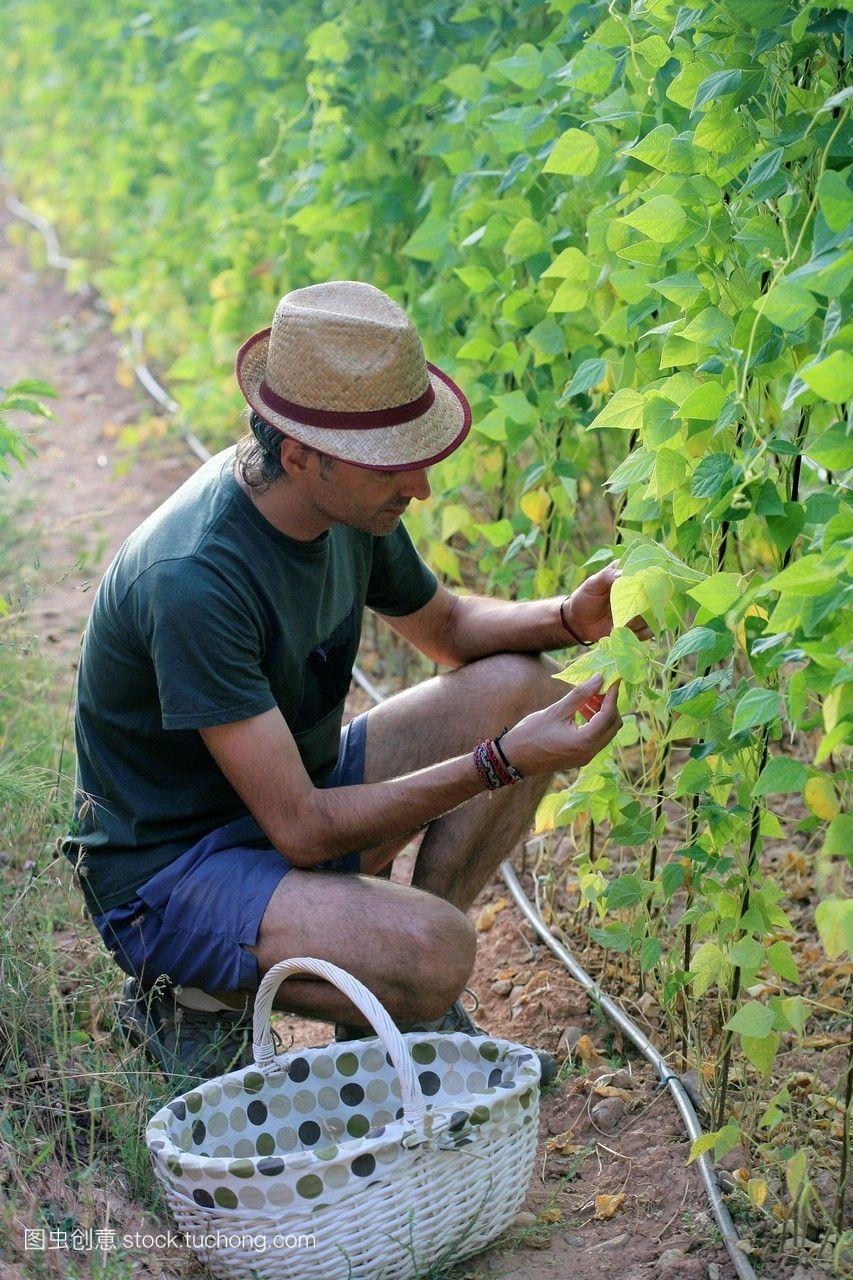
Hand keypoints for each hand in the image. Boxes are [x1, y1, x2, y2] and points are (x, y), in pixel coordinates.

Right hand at [500, 675, 622, 775]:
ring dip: (602, 714)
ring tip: (586, 700)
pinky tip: (581, 712)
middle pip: (613, 726)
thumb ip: (580, 695)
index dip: (612, 696)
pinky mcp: (581, 757)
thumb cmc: (531, 733)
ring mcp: (586, 757)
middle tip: (596, 690)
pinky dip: (595, 724)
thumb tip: (598, 679)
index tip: (611, 680)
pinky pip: (597, 739)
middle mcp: (589, 752)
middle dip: (609, 705)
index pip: (608, 715)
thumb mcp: (556, 711)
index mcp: (584, 741)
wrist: (514, 758)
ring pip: (607, 733)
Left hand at [564, 561, 651, 643]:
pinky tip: (619, 631)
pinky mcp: (640, 625)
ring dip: (635, 622)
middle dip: (640, 606)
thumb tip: (622, 574)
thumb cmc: (585, 597)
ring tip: (615, 624)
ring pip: (653, 615)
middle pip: (655, 596)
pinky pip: (649, 631)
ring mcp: (642, 608)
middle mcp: (641, 590)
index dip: (646, 581)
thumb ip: (607, 576)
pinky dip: (636, 634)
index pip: (647, 573)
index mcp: (630, 573)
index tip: (635, 590)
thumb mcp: (593, 584)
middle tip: (622, 612)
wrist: (579, 621)